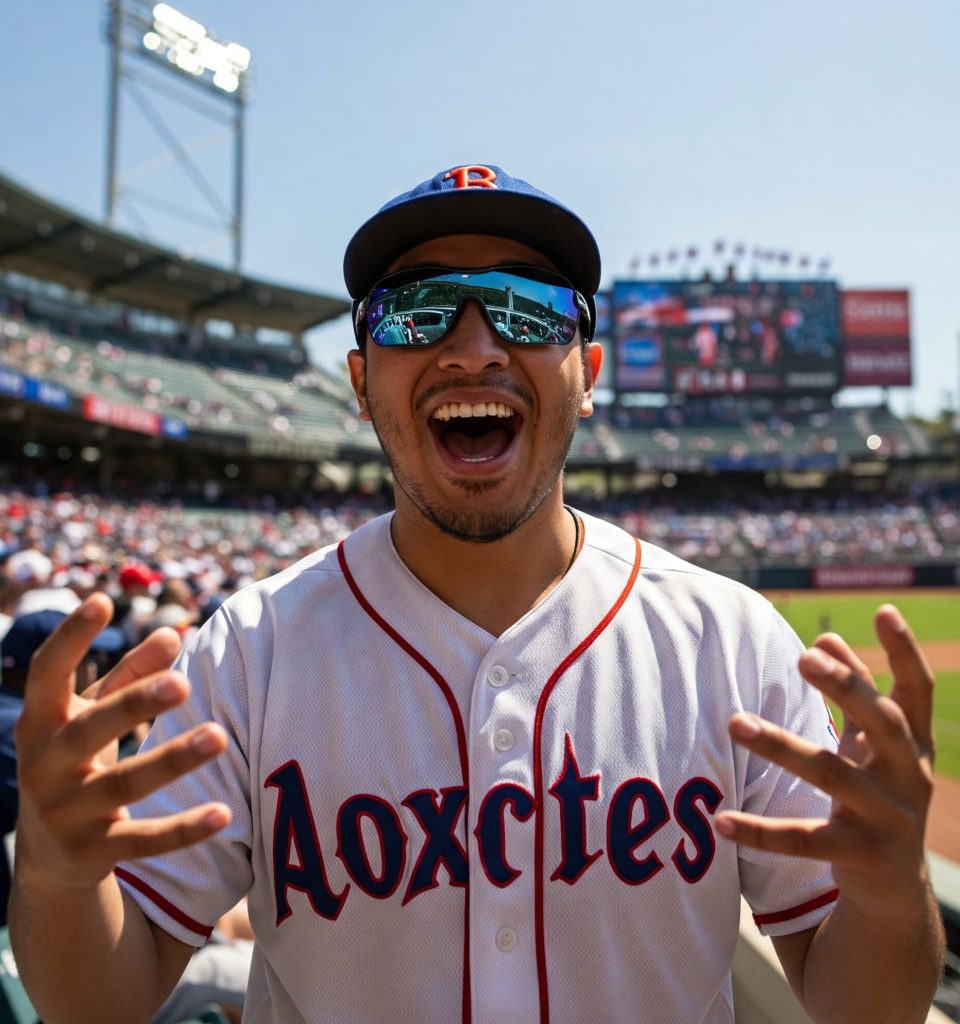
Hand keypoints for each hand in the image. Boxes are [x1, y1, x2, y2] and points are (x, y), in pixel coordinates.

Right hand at [14, 594, 230, 891]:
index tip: (101, 600)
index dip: (70, 637)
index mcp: (42, 722)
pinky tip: (223, 814)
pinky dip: (183, 829)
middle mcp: (45, 765)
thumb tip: (173, 631)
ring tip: (219, 736)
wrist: (47, 855)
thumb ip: (130, 674)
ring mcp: (66, 811)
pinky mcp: (93, 851)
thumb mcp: (91, 714)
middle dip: (135, 704)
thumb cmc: (77, 758)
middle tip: (184, 682)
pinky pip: (143, 840)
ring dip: (173, 759)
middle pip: (90, 730)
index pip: (47, 674)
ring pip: (124, 784)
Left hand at [716, 604, 934, 920]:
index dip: (905, 651)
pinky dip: (760, 830)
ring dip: (780, 745)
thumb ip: (856, 692)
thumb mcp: (873, 745)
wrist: (895, 888)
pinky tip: (720, 820)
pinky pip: (804, 840)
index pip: (917, 691)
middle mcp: (910, 777)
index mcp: (915, 745)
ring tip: (735, 721)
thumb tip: (826, 636)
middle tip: (803, 657)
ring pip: (831, 774)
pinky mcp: (859, 856)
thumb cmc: (878, 792)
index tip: (883, 610)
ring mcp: (888, 818)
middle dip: (846, 688)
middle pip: (883, 723)